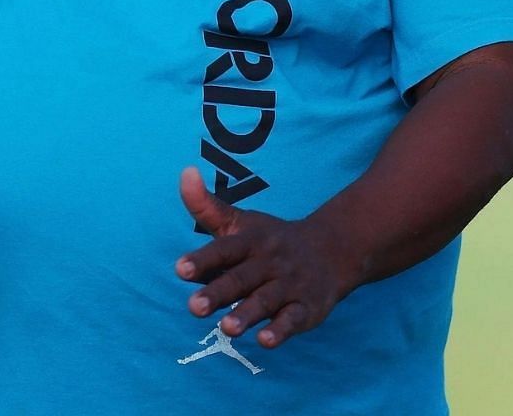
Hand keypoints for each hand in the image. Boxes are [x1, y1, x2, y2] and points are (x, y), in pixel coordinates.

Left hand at [176, 167, 361, 348]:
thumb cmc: (270, 240)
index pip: (223, 250)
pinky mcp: (307, 308)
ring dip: (247, 315)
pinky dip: (282, 330)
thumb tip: (184, 172)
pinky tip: (266, 341)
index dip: (202, 259)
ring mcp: (289, 286)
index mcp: (249, 241)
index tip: (179, 269)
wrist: (332, 250)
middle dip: (218, 292)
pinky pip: (294, 319)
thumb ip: (205, 205)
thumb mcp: (239, 221)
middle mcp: (269, 262)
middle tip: (194, 308)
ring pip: (266, 301)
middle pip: (241, 279)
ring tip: (227, 329)